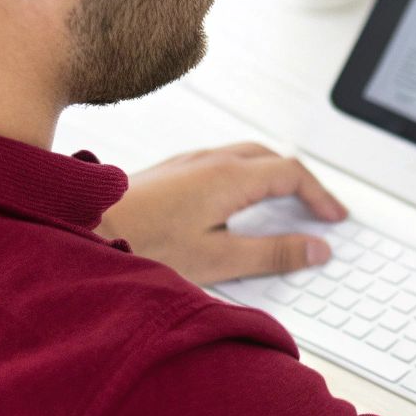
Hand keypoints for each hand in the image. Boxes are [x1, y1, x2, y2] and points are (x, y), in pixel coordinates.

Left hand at [97, 143, 347, 284]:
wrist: (83, 229)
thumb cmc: (143, 244)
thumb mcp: (220, 259)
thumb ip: (273, 253)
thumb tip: (315, 249)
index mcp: (230, 177)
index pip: (293, 174)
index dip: (320, 195)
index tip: (332, 217)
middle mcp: (210, 160)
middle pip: (273, 158)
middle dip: (302, 182)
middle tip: (317, 209)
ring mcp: (188, 162)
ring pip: (247, 155)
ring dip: (274, 175)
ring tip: (285, 203)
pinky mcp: (171, 170)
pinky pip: (223, 160)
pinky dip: (247, 175)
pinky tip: (237, 199)